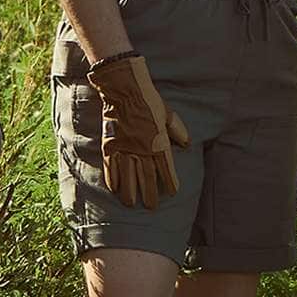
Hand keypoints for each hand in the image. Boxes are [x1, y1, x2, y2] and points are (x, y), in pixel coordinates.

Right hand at [83, 52, 192, 210]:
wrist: (125, 89)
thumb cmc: (149, 100)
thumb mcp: (168, 114)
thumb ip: (177, 131)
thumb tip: (186, 144)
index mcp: (158, 142)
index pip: (166, 169)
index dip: (169, 182)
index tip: (171, 192)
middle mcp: (141, 149)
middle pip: (146, 178)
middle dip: (150, 194)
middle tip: (151, 206)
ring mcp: (125, 148)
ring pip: (127, 178)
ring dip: (130, 193)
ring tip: (131, 204)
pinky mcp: (110, 145)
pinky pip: (111, 167)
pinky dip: (112, 180)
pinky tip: (114, 190)